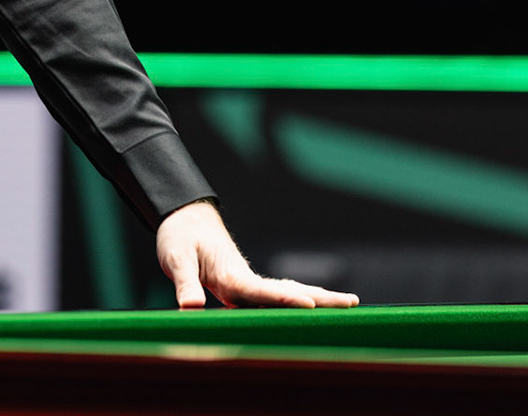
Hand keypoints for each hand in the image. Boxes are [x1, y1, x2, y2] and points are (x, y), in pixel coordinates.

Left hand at [155, 201, 358, 309]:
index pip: (261, 290)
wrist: (184, 218)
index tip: (309, 303)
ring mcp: (248, 282)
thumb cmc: (178, 237)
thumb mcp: (174, 259)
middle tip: (354, 302)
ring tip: (348, 304)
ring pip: (287, 291)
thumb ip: (184, 284)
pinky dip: (297, 300)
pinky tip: (312, 307)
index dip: (285, 298)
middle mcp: (245, 280)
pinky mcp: (244, 285)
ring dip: (316, 298)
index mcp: (230, 276)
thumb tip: (190, 307)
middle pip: (288, 290)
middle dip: (320, 298)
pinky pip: (274, 296)